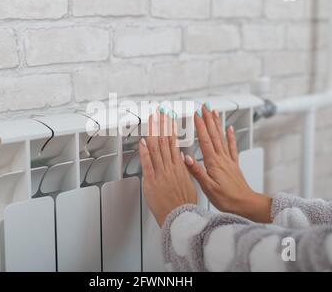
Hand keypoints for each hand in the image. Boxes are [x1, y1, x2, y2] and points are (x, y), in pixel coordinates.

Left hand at [139, 112, 196, 226]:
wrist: (181, 218)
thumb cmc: (185, 205)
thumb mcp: (190, 183)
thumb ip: (184, 169)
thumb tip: (181, 158)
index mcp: (180, 167)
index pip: (173, 143)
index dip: (169, 129)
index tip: (168, 118)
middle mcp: (170, 168)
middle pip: (164, 141)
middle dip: (161, 125)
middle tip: (159, 112)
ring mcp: (161, 174)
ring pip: (156, 149)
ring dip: (153, 133)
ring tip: (151, 120)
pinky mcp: (152, 182)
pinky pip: (147, 164)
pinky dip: (144, 152)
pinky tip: (142, 141)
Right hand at [184, 103, 271, 222]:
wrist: (245, 204)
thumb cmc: (227, 199)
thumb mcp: (208, 188)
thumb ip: (197, 171)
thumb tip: (186, 158)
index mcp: (214, 163)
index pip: (205, 141)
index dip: (200, 127)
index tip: (195, 115)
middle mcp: (222, 159)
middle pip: (214, 135)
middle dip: (208, 119)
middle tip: (204, 107)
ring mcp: (229, 160)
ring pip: (222, 138)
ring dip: (217, 124)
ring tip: (214, 112)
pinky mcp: (234, 164)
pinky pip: (232, 146)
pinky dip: (230, 136)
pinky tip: (229, 129)